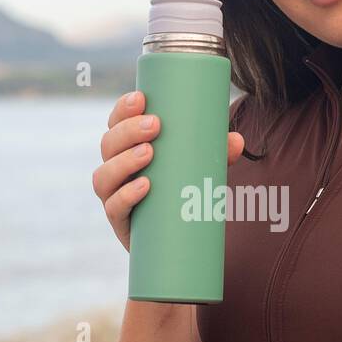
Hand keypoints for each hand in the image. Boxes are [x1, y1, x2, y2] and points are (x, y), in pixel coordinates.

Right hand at [92, 89, 245, 251]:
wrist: (177, 243)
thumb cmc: (184, 192)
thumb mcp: (202, 168)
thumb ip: (219, 154)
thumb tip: (237, 140)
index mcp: (126, 151)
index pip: (115, 124)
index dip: (122, 109)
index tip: (141, 98)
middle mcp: (114, 172)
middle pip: (108, 145)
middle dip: (127, 131)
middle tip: (156, 126)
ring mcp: (114, 198)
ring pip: (104, 176)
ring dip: (123, 161)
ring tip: (149, 153)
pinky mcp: (121, 224)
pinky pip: (114, 209)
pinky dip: (125, 196)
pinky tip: (143, 187)